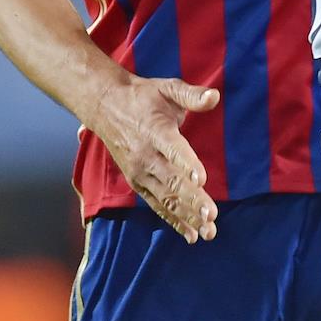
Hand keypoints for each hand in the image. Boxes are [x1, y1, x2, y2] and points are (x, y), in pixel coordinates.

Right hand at [90, 76, 220, 243]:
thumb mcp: (167, 87)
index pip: (172, 148)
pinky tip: (191, 234)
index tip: (201, 179)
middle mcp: (146, 155)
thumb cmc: (144, 96)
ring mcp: (140, 172)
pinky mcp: (137, 183)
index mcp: (155, 130)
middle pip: (171, 180)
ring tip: (208, 231)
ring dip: (186, 216)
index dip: (186, 163)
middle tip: (212, 215)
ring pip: (165, 198)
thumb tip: (214, 97)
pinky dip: (173, 220)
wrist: (106, 106)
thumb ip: (191, 95)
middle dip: (192, 200)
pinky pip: (157, 205)